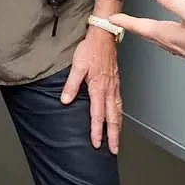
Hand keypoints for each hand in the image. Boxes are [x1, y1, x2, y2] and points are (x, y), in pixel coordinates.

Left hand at [61, 15, 121, 152]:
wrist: (104, 34)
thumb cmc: (91, 48)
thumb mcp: (77, 65)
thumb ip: (71, 85)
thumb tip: (65, 100)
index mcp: (98, 88)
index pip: (98, 115)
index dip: (97, 131)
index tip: (97, 144)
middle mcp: (109, 89)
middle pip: (112, 118)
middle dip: (113, 135)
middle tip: (114, 149)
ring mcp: (114, 86)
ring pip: (118, 111)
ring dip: (118, 127)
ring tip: (117, 138)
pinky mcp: (116, 82)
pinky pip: (120, 102)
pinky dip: (120, 114)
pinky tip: (118, 116)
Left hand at [110, 0, 184, 70]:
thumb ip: (173, 0)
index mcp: (169, 35)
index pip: (141, 27)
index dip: (126, 21)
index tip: (113, 19)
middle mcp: (174, 44)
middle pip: (148, 35)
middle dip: (135, 28)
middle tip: (123, 24)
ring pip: (159, 40)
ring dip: (148, 33)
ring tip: (142, 28)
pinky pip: (172, 42)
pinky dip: (165, 36)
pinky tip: (171, 34)